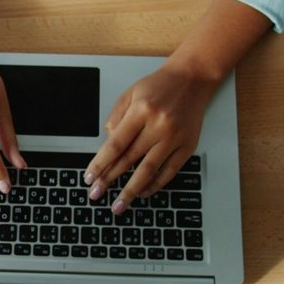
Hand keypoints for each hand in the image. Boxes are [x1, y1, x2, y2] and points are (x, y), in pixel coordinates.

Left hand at [83, 63, 218, 213]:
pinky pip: (170, 171)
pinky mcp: (188, 146)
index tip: (90, 177)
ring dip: (131, 190)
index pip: (115, 144)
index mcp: (141, 110)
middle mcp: (158, 125)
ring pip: (149, 170)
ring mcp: (175, 137)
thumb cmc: (159, 86)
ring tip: (119, 204)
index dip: (100, 164)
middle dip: (110, 179)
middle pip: (129, 159)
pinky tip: (143, 192)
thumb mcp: (130, 94)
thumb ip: (115, 118)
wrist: (192, 79)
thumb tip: (107, 146)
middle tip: (96, 194)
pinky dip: (156, 184)